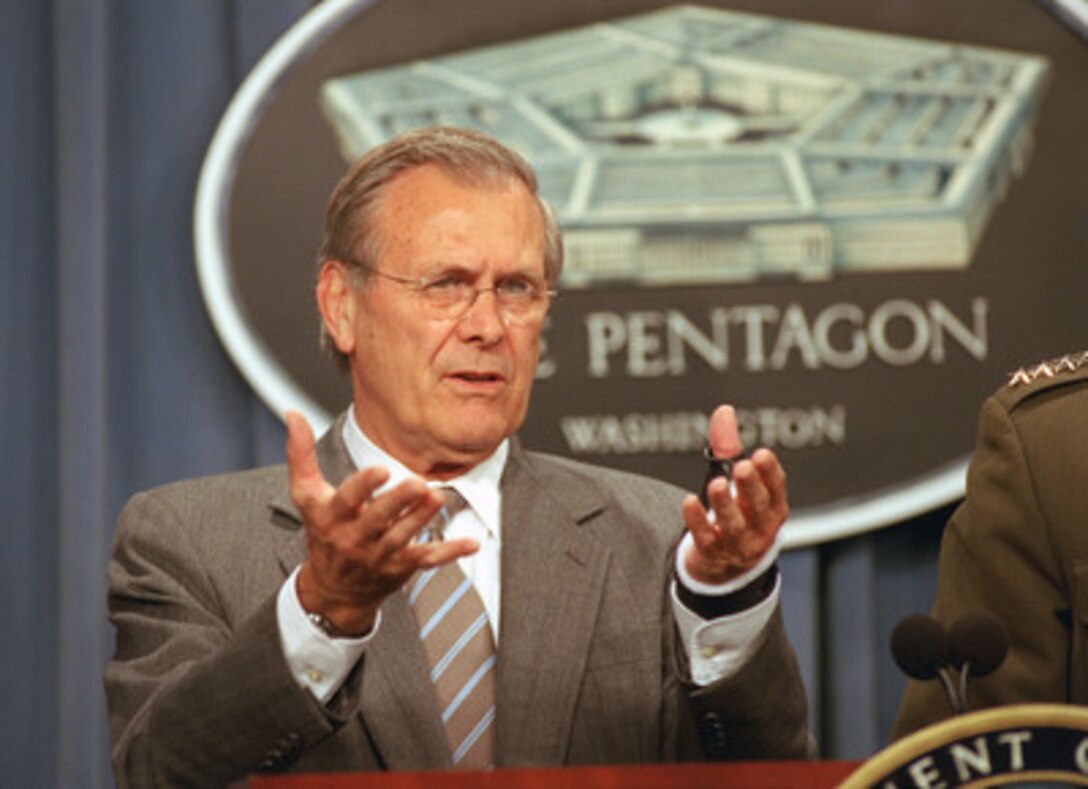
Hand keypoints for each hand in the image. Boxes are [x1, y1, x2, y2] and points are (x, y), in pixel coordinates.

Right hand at [285, 411, 478, 635]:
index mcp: (332, 517)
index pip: (346, 500)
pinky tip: (470, 543)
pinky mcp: (401, 567)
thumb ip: (301, 454)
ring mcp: (379, 556)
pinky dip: (449, 552)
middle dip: (397, 503)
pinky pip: (427, 560)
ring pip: (402, 537)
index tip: (380, 470)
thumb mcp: (306, 496)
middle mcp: (354, 539)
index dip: (362, 487)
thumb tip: (293, 414)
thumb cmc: (323, 532)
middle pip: (377, 520)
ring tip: (438, 498)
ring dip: (421, 519)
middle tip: (418, 485)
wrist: (333, 589)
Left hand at [680, 405, 787, 584]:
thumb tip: (723, 411)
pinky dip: (697, 521)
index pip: (777, 489)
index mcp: (774, 507)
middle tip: (742, 467)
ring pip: (734, 526)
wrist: (728, 562)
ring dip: (726, 505)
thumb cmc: (738, 511)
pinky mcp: (714, 553)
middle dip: (751, 487)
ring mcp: (739, 545)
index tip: (761, 454)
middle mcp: (761, 528)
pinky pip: (706, 538)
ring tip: (717, 484)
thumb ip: (729, 446)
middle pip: (759, 508)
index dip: (770, 472)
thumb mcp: (737, 481)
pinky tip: (688, 502)